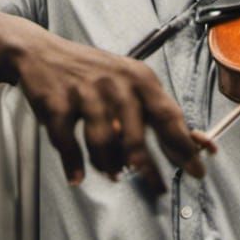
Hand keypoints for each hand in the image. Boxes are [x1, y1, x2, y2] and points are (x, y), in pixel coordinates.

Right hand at [14, 32, 214, 192]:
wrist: (40, 52)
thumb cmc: (93, 75)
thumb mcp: (130, 82)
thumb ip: (157, 111)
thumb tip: (195, 143)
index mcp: (140, 79)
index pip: (169, 116)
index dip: (184, 147)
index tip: (198, 171)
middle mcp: (116, 84)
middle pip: (136, 136)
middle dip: (147, 167)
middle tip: (156, 187)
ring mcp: (86, 93)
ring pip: (102, 143)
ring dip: (108, 165)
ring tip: (113, 174)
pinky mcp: (57, 103)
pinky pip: (67, 143)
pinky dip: (74, 164)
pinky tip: (78, 176)